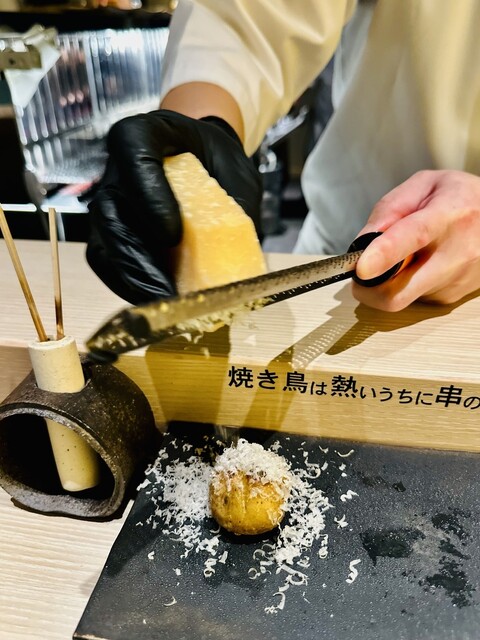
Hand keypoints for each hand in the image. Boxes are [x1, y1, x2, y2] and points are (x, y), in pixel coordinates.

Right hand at [86, 110, 261, 303]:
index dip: (148, 196)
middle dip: (138, 262)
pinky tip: (158, 305)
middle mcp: (116, 170)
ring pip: (103, 246)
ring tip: (164, 308)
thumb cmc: (220, 165)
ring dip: (133, 282)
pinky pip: (108, 265)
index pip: (134, 155)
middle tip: (167, 295)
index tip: (173, 235)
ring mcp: (109, 204)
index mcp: (143, 136)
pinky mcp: (110, 235)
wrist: (207, 161)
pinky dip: (131, 288)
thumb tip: (246, 271)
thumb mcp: (237, 177)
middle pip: (109, 213)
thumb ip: (238, 211)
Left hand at [352, 170, 479, 310]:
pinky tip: (420, 265)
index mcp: (449, 215)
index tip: (362, 267)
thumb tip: (362, 243)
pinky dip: (405, 284)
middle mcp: (457, 252)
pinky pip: (413, 298)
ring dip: (389, 281)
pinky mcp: (452, 297)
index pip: (413, 238)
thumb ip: (389, 210)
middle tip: (361, 271)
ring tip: (407, 255)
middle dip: (368, 288)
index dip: (384, 255)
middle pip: (398, 291)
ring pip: (401, 297)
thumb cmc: (460, 197)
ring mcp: (456, 280)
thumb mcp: (423, 185)